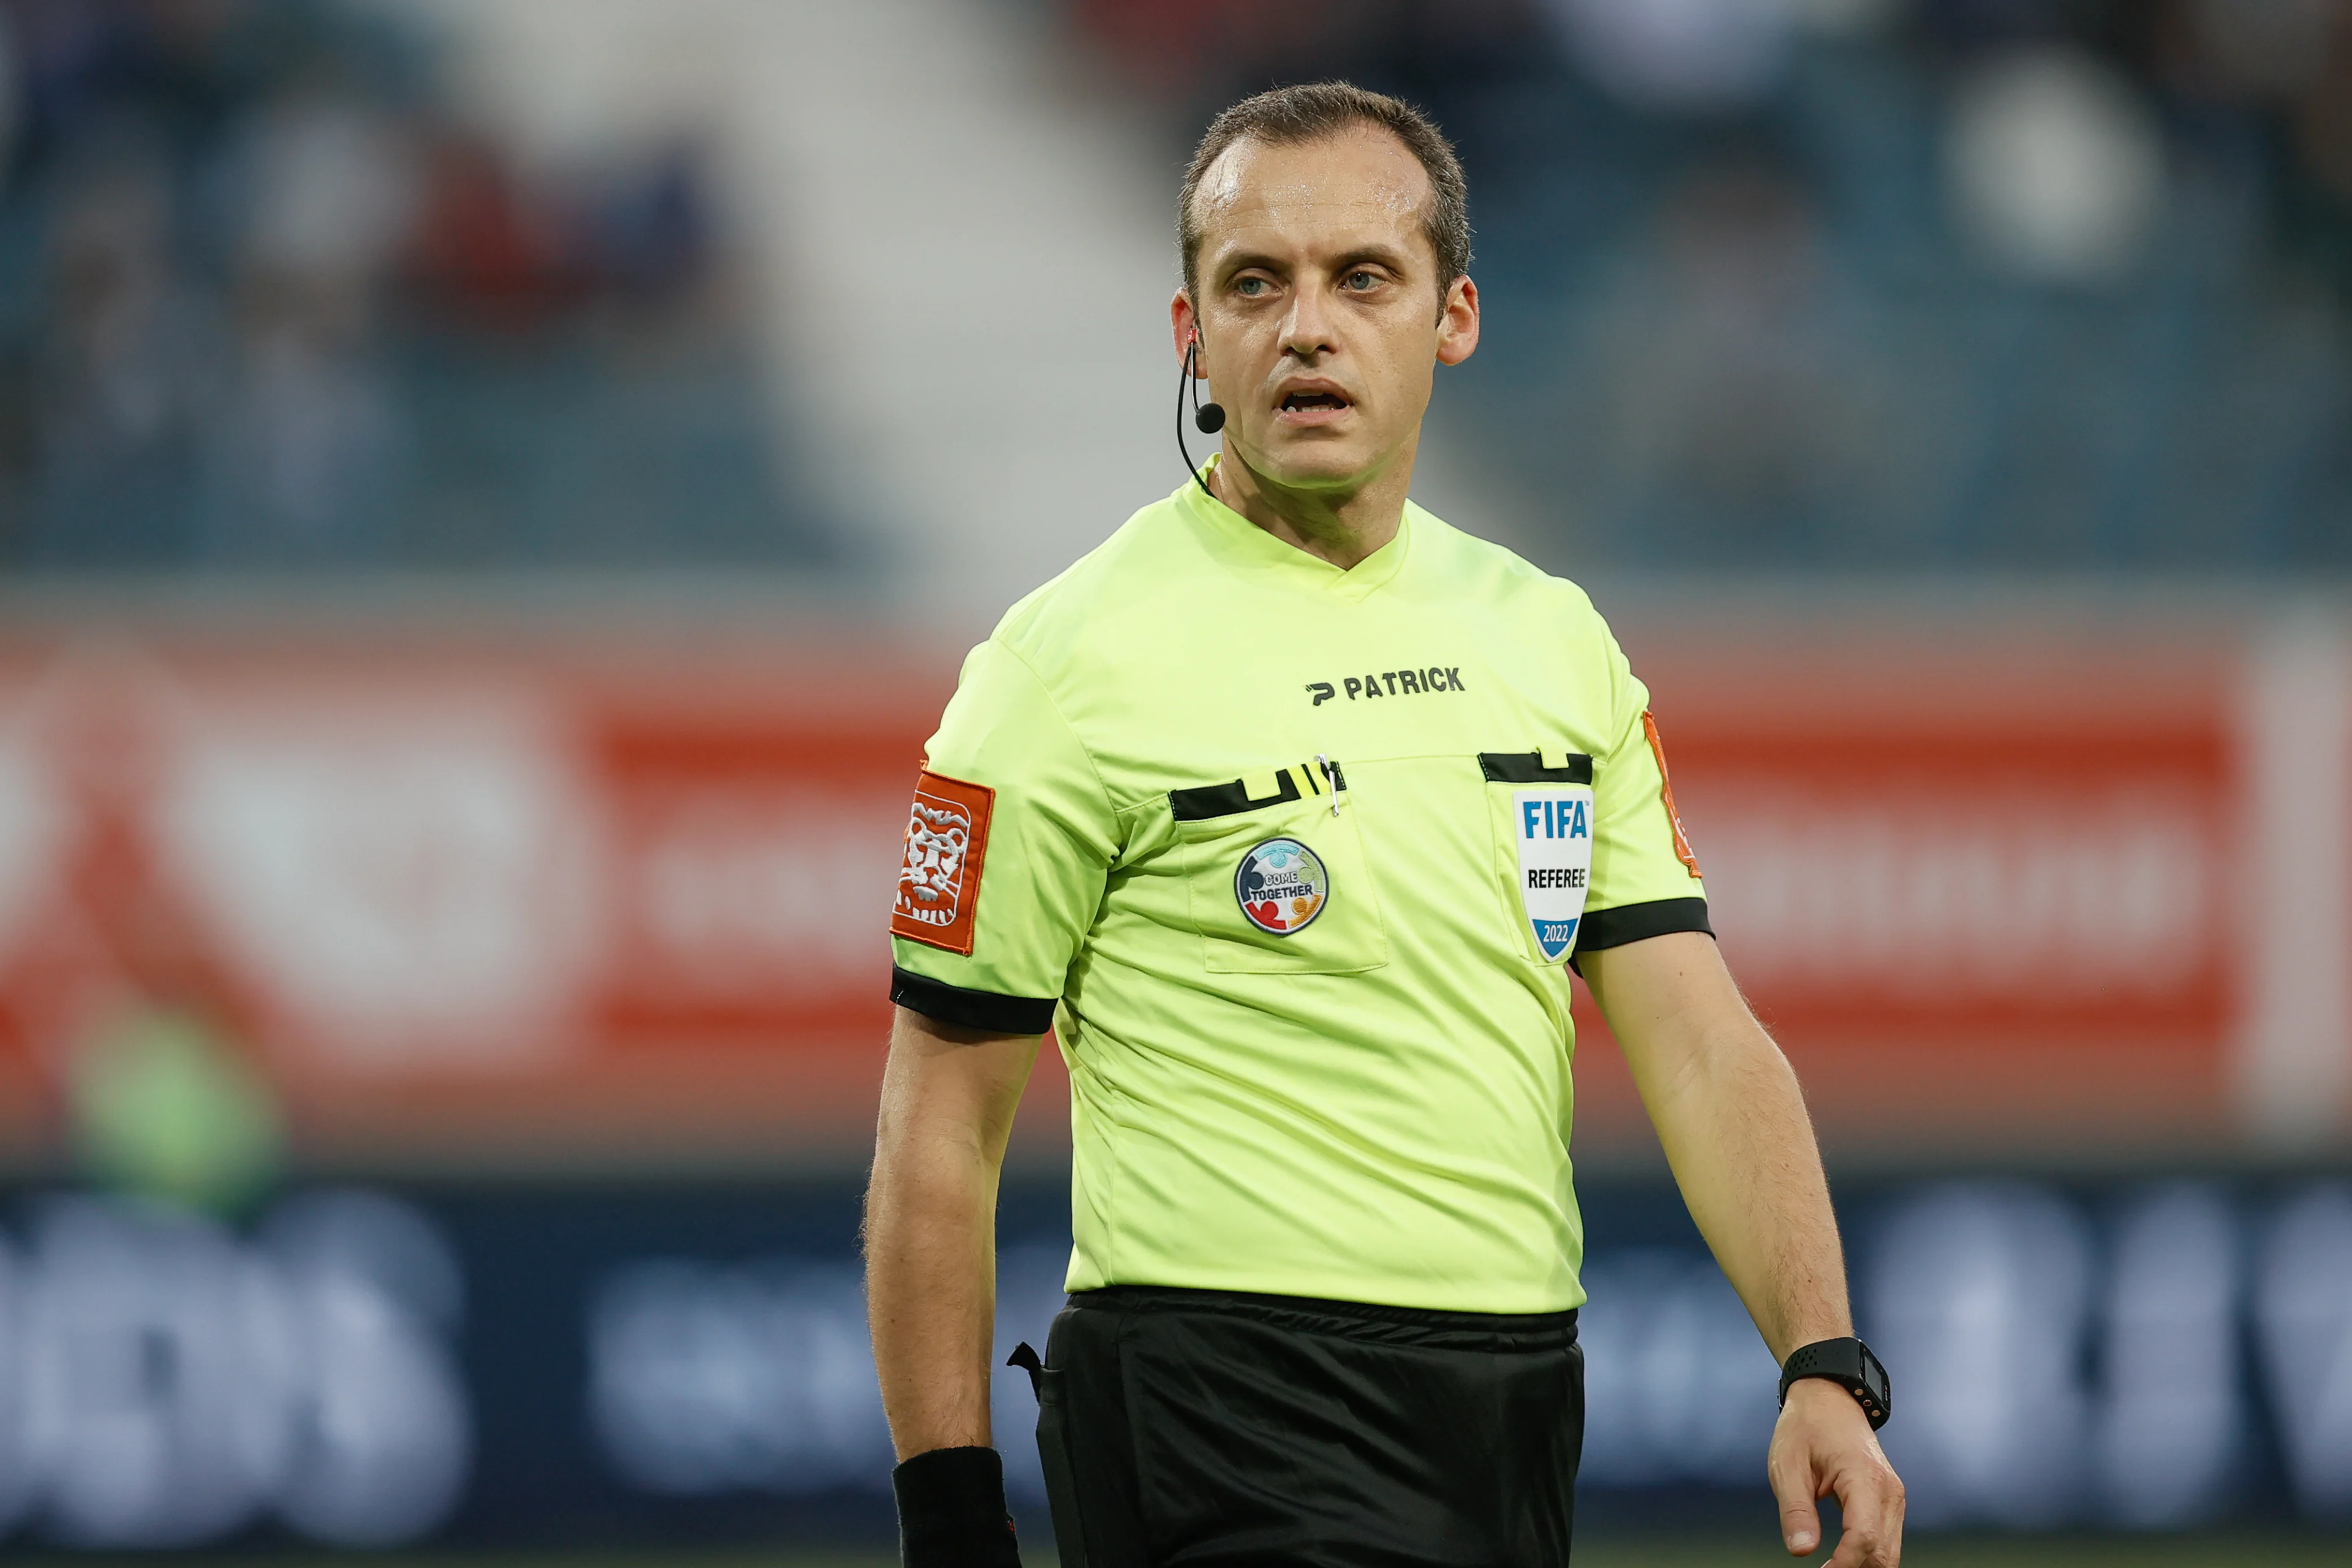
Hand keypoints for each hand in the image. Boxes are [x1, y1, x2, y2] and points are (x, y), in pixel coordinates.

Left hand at [1767, 1378, 1903, 1564]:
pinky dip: (1867, 1555)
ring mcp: (1893, 1496)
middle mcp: (1888, 1490)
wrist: (1828, 1398)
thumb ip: (1795, 1510)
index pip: (1864, 1537)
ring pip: (1889, 1552)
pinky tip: (1842, 1561)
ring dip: (1863, 1566)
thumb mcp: (1787, 1465)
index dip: (1844, 1564)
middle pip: (1883, 1553)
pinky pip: (1885, 1539)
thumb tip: (1802, 1551)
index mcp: (1864, 1478)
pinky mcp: (1888, 1501)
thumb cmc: (1806, 1426)